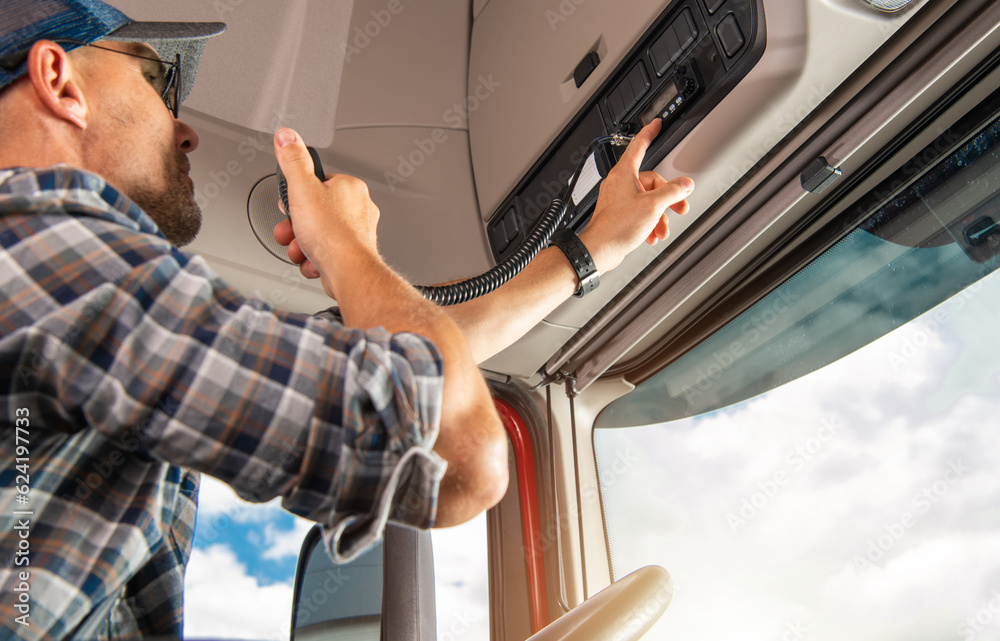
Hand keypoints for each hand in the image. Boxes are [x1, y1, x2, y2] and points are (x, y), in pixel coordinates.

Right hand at [272, 128, 381, 284]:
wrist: (348, 272)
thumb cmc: (333, 235)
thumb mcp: (303, 188)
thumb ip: (292, 160)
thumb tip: (287, 136)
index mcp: (349, 187)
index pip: (316, 183)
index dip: (296, 196)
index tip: (289, 205)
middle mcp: (357, 208)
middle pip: (313, 211)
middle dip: (295, 225)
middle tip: (291, 231)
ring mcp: (356, 233)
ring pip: (316, 233)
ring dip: (301, 243)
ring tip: (301, 248)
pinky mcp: (351, 254)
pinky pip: (324, 252)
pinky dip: (313, 258)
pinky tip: (312, 260)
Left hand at [579, 118, 693, 272]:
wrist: (600, 250)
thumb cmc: (617, 226)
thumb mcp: (653, 206)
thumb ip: (672, 192)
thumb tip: (685, 184)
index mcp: (624, 174)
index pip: (638, 146)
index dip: (649, 133)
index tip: (656, 124)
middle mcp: (619, 184)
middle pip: (652, 182)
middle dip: (667, 198)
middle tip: (679, 207)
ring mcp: (618, 200)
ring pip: (647, 201)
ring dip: (659, 216)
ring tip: (662, 229)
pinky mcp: (618, 214)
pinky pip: (639, 212)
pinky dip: (649, 223)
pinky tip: (652, 235)